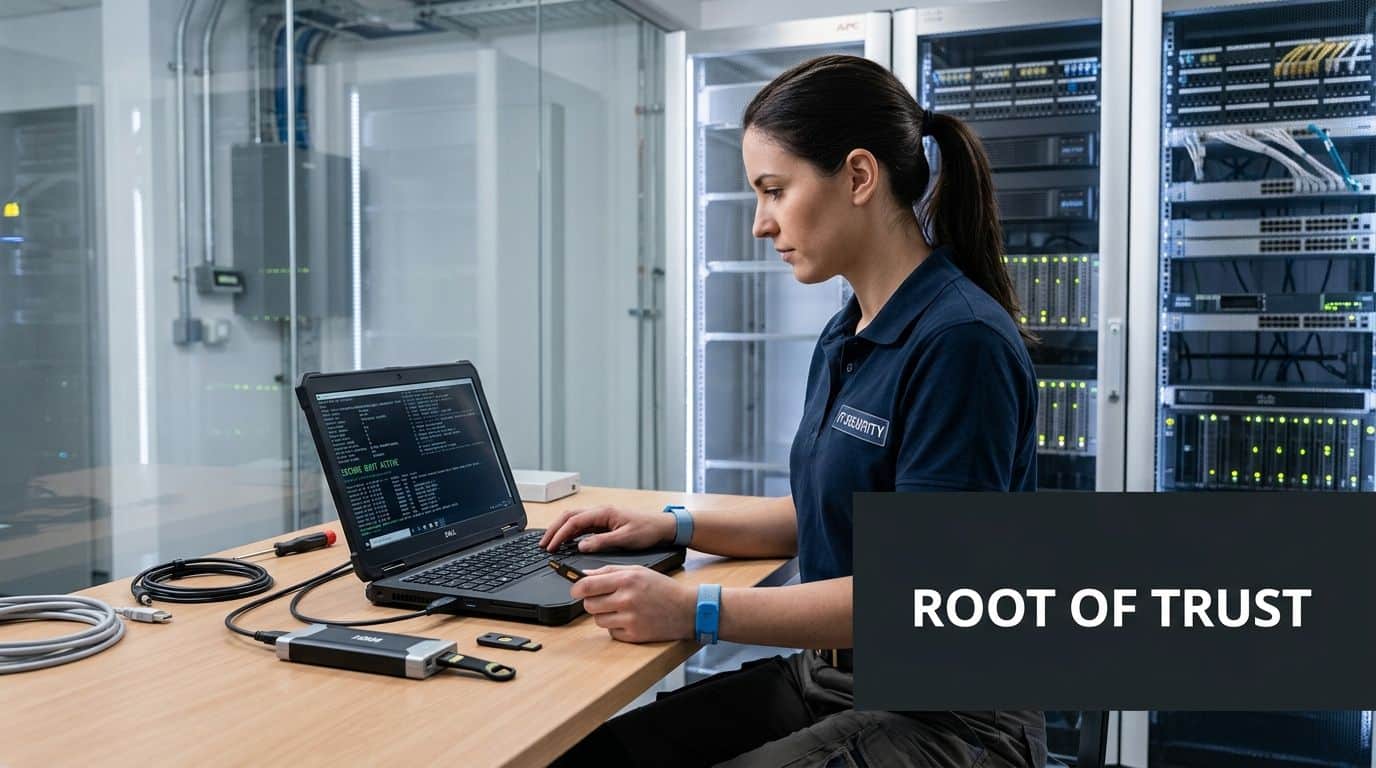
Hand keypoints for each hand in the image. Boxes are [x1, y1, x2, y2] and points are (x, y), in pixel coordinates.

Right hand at [539, 505, 674, 552]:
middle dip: (554, 529)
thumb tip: (581, 546)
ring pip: (574, 520)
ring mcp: (601, 516)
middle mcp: (600, 511)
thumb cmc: (647, 530)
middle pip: (569, 517)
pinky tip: (566, 542)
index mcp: (603, 512)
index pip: (574, 521)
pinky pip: (583, 526)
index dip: (560, 534)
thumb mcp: (625, 538)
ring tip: (550, 543)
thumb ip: (602, 542)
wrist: (662, 526)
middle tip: (543, 544)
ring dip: (561, 530)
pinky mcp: (604, 523)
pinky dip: (571, 533)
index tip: (551, 547)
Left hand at [571, 565, 695, 642]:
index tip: (575, 590)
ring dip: (604, 615)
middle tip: (604, 600)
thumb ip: (610, 571)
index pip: (587, 585)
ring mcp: (630, 619)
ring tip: (620, 609)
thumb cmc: (663, 588)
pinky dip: (616, 627)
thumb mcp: (638, 571)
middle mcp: (627, 599)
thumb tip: (584, 574)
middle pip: (589, 605)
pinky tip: (630, 620)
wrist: (687, 609)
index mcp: (627, 580)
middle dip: (592, 602)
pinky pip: (611, 632)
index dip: (576, 589)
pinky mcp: (634, 635)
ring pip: (598, 620)